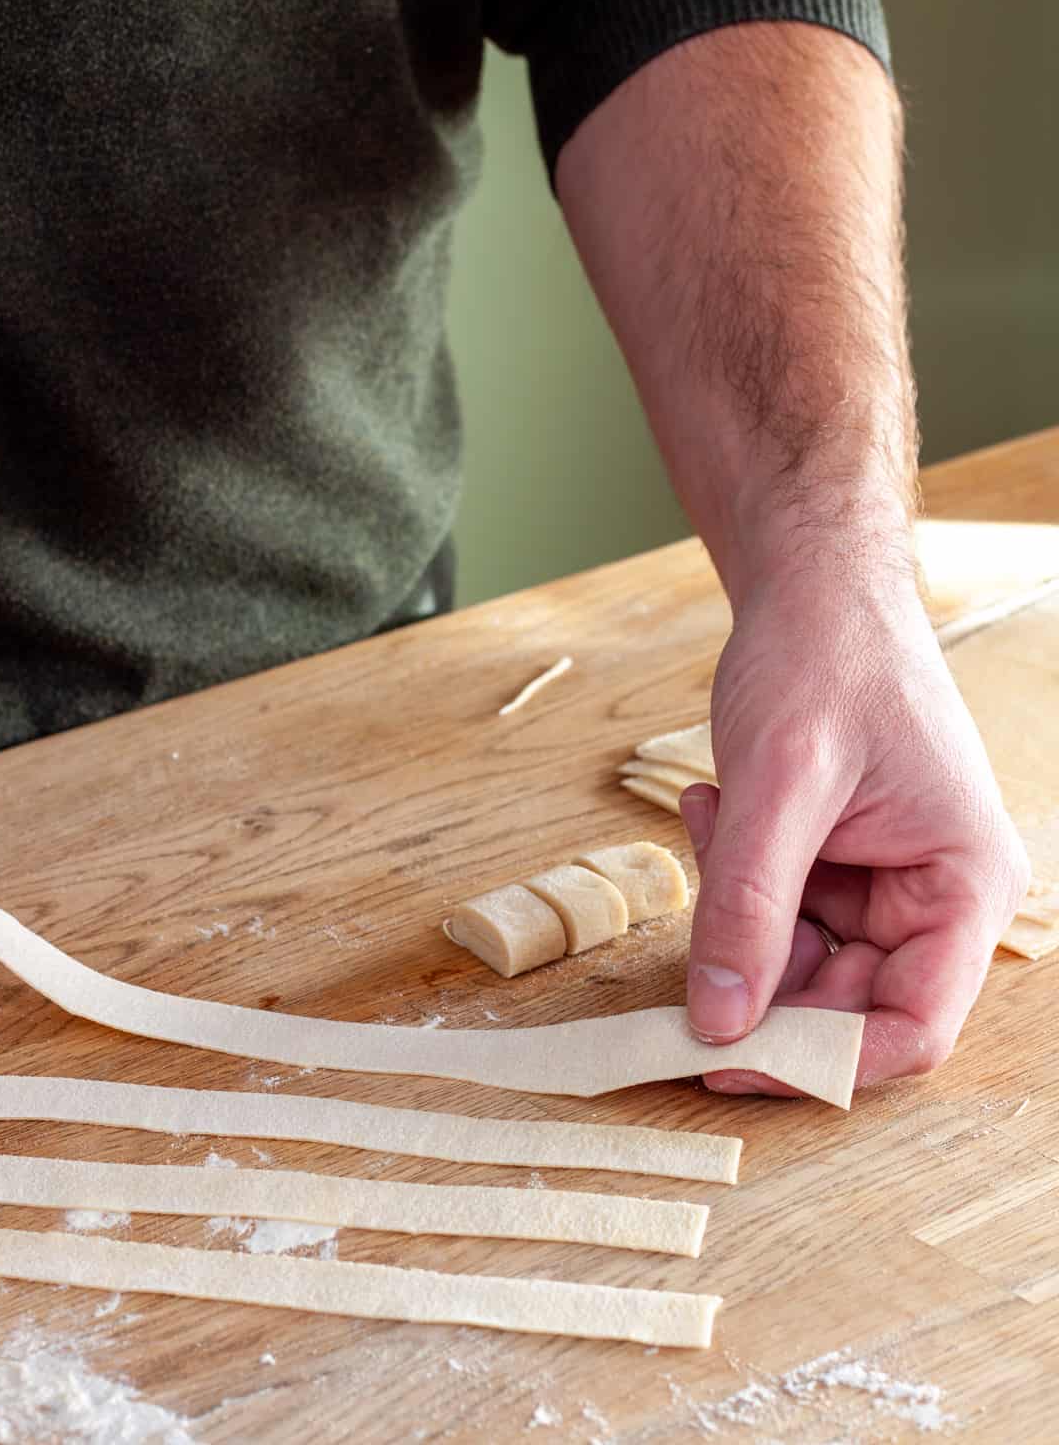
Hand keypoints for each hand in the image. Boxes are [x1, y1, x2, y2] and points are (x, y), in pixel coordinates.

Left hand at [680, 560, 1030, 1092]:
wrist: (814, 583)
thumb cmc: (826, 656)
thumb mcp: (778, 782)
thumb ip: (750, 905)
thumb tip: (721, 1020)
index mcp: (963, 884)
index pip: (911, 1027)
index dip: (820, 1060)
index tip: (728, 1059)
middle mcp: (936, 895)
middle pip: (845, 1003)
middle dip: (758, 977)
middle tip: (680, 954)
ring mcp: (885, 879)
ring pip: (799, 960)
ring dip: (736, 912)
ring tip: (712, 816)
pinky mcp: (840, 860)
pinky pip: (778, 909)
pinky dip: (733, 873)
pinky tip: (713, 802)